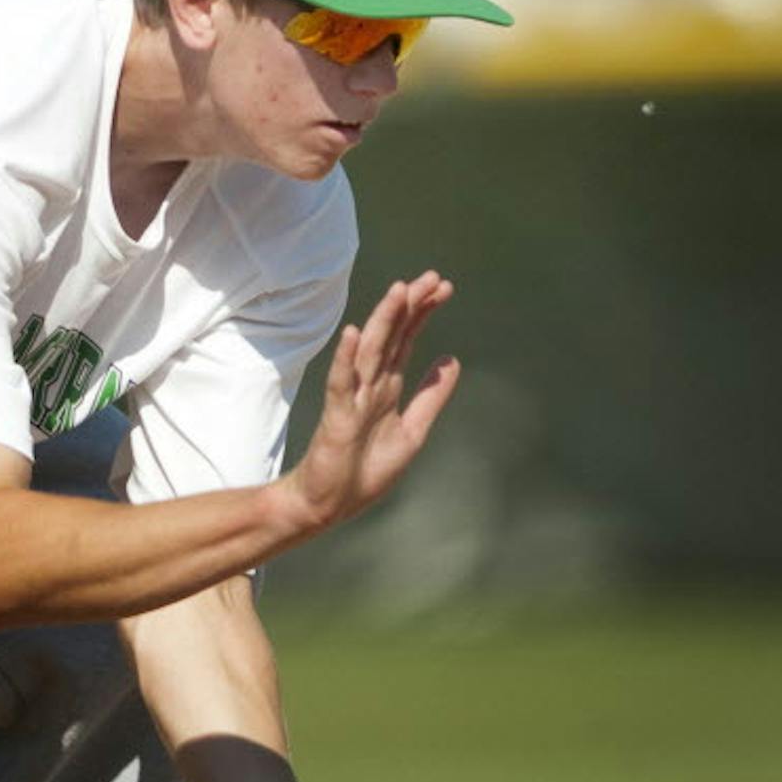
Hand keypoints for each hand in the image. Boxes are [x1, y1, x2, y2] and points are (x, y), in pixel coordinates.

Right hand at [280, 271, 459, 531]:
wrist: (329, 504)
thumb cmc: (365, 471)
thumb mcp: (413, 432)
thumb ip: (431, 397)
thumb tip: (452, 359)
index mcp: (388, 388)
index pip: (406, 340)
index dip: (423, 313)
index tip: (443, 287)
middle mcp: (370, 386)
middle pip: (391, 337)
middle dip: (410, 307)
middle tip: (433, 277)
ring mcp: (352, 399)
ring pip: (370, 352)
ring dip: (383, 320)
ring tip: (399, 291)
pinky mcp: (336, 418)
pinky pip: (341, 383)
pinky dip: (347, 358)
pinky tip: (354, 334)